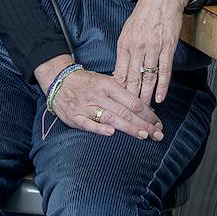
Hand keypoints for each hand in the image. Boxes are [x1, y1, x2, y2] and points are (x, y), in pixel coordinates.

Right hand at [48, 67, 164, 139]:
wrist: (58, 80)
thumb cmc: (86, 82)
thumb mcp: (104, 81)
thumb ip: (120, 93)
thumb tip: (141, 107)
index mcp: (108, 85)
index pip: (132, 100)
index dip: (147, 112)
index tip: (158, 122)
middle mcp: (99, 96)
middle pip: (125, 111)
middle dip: (144, 124)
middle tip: (158, 134)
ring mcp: (86, 106)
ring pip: (110, 118)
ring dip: (129, 128)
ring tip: (144, 135)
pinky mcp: (75, 117)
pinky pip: (88, 124)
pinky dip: (99, 129)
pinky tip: (111, 133)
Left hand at [114, 0, 190, 103]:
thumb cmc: (144, 14)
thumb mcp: (128, 31)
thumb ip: (124, 52)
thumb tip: (121, 72)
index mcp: (124, 43)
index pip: (120, 73)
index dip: (119, 91)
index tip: (118, 104)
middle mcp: (137, 47)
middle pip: (133, 79)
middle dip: (132, 99)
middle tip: (131, 115)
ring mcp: (153, 47)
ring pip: (148, 78)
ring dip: (147, 97)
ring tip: (145, 111)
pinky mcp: (168, 47)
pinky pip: (164, 70)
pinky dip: (162, 86)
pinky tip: (160, 98)